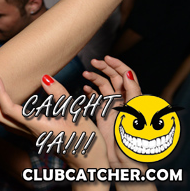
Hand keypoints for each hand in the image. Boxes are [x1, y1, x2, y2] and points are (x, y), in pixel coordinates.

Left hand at [0, 74, 108, 170]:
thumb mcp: (76, 114)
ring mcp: (30, 136)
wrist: (89, 163)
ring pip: (3, 122)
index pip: (8, 109)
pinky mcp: (34, 136)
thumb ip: (59, 94)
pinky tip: (10, 99)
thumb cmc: (85, 140)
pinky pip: (11, 123)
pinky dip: (4, 109)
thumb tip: (44, 77)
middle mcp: (29, 132)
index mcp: (36, 126)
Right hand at [82, 56, 145, 170]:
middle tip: (93, 62)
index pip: (127, 75)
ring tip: (85, 74)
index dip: (118, 65)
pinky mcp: (103, 115)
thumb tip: (128, 73)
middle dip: (104, 68)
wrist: (124, 161)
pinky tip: (85, 89)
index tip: (106, 58)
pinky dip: (91, 92)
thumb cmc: (132, 140)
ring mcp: (113, 108)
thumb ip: (133, 93)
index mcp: (133, 99)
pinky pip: (97, 99)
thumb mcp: (135, 113)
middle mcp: (123, 101)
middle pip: (114, 78)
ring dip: (95, 78)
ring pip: (104, 87)